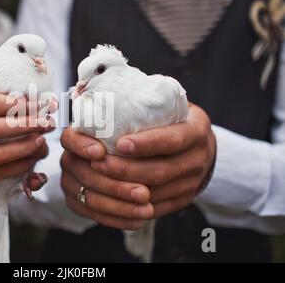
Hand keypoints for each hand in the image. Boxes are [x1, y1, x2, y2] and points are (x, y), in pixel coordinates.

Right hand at [60, 128, 152, 229]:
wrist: (123, 165)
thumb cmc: (129, 144)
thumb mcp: (127, 134)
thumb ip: (126, 137)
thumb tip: (131, 144)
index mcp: (75, 137)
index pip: (70, 139)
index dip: (83, 146)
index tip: (101, 153)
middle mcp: (69, 160)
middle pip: (88, 175)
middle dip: (117, 186)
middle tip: (144, 193)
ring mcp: (69, 183)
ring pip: (92, 199)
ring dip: (122, 206)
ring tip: (146, 209)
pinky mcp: (75, 203)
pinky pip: (95, 215)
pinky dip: (118, 219)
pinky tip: (138, 220)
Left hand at [90, 104, 215, 217]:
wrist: (201, 146)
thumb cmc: (175, 121)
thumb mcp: (172, 106)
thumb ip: (147, 102)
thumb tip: (100, 92)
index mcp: (197, 130)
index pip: (172, 139)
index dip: (146, 144)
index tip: (119, 143)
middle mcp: (199, 158)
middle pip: (159, 171)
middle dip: (125, 169)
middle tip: (97, 162)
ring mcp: (193, 182)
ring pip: (155, 192)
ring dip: (124, 188)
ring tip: (99, 179)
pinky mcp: (184, 199)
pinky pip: (157, 207)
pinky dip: (132, 204)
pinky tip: (112, 197)